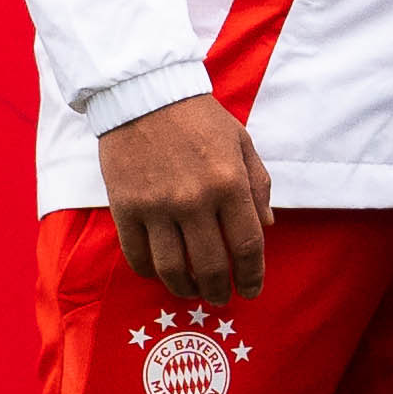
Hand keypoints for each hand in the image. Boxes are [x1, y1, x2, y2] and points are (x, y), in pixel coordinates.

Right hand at [95, 97, 271, 296]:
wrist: (143, 96)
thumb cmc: (199, 118)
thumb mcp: (241, 143)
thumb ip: (258, 185)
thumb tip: (267, 226)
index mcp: (229, 183)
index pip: (247, 245)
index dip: (253, 275)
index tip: (252, 289)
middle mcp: (194, 200)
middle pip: (210, 265)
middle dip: (219, 290)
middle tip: (222, 298)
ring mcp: (156, 206)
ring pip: (172, 268)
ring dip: (185, 288)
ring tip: (193, 292)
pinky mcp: (125, 207)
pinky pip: (137, 255)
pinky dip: (150, 272)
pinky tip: (160, 273)